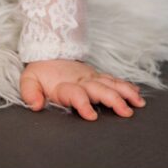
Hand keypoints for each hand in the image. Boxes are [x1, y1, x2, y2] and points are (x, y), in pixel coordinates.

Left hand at [20, 59, 146, 119]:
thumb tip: (36, 105)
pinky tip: (137, 94)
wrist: (49, 52)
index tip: (92, 115)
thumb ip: (30, 93)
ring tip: (138, 103)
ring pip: (111, 84)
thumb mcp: (29, 80)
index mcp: (64, 85)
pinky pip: (114, 80)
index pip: (75, 93)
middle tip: (125, 112)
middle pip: (99, 89)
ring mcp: (92, 78)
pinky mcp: (98, 76)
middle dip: (113, 100)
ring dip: (125, 93)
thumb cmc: (41, 72)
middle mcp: (81, 81)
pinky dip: (126, 87)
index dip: (83, 103)